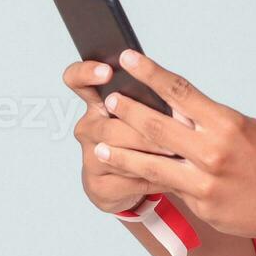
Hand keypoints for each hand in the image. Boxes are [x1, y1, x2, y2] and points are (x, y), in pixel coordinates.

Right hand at [63, 59, 170, 213]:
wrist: (127, 183)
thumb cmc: (142, 138)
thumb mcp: (148, 114)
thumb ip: (155, 102)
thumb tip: (178, 102)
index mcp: (98, 101)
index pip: (77, 79)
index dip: (88, 73)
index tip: (107, 71)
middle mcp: (88, 127)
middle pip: (110, 127)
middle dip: (145, 132)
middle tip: (175, 134)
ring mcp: (89, 156)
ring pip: (118, 155)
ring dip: (151, 156)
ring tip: (178, 154)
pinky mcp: (96, 184)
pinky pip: (126, 180)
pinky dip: (151, 178)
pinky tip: (170, 176)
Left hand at [92, 49, 255, 239]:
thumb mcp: (246, 129)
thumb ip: (208, 122)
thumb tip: (172, 109)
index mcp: (227, 122)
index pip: (179, 90)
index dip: (149, 72)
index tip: (128, 58)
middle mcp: (214, 150)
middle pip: (158, 126)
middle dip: (128, 112)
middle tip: (109, 101)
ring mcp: (206, 181)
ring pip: (152, 163)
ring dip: (122, 153)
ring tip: (100, 146)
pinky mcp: (203, 205)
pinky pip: (170, 188)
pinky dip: (148, 179)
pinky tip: (131, 174)